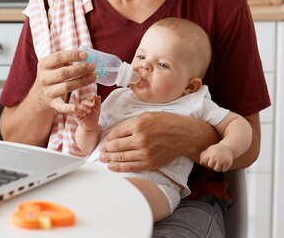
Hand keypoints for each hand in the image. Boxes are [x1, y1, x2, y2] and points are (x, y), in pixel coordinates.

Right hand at [29, 49, 95, 113]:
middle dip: (80, 69)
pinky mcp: (52, 103)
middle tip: (92, 66)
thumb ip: (65, 59)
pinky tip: (77, 107)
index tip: (85, 54)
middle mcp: (44, 78)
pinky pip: (61, 106)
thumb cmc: (51, 75)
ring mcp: (48, 92)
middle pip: (63, 73)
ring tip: (93, 77)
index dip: (72, 55)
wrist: (39, 95)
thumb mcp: (53, 65)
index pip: (58, 57)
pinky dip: (69, 108)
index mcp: (44, 65)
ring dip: (82, 82)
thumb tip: (84, 55)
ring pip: (66, 87)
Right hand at [74, 96, 100, 130]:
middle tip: (93, 105)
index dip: (90, 97)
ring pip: (79, 106)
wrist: (92, 125)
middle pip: (83, 102)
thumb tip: (98, 96)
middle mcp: (81, 105)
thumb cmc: (94, 116)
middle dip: (88, 102)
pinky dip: (79, 112)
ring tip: (90, 111)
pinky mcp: (76, 115)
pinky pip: (75, 113)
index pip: (87, 99)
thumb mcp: (97, 109)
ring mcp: (78, 110)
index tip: (94, 96)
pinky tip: (83, 114)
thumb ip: (98, 103)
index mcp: (86, 103)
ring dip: (84, 108)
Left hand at [98, 112, 212, 171]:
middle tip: (100, 152)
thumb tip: (116, 132)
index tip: (104, 141)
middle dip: (106, 150)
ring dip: (109, 159)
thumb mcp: (147, 115)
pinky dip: (119, 167)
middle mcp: (140, 139)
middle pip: (116, 146)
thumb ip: (131, 123)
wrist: (184, 135)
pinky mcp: (150, 163)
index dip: (108, 138)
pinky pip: (130, 167)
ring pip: (121, 158)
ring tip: (102, 159)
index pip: (116, 133)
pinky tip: (111, 167)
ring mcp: (145, 152)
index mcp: (138, 125)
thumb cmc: (167, 123)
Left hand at [199, 143, 233, 171]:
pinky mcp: (227, 163)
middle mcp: (215, 157)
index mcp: (210, 153)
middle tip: (215, 160)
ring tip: (219, 162)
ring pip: (216, 169)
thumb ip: (203, 155)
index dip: (206, 161)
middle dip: (212, 164)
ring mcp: (222, 160)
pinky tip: (224, 163)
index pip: (204, 161)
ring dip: (217, 167)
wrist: (228, 147)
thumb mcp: (209, 149)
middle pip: (210, 166)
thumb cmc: (217, 149)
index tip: (209, 158)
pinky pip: (223, 170)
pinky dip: (223, 168)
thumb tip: (201, 163)